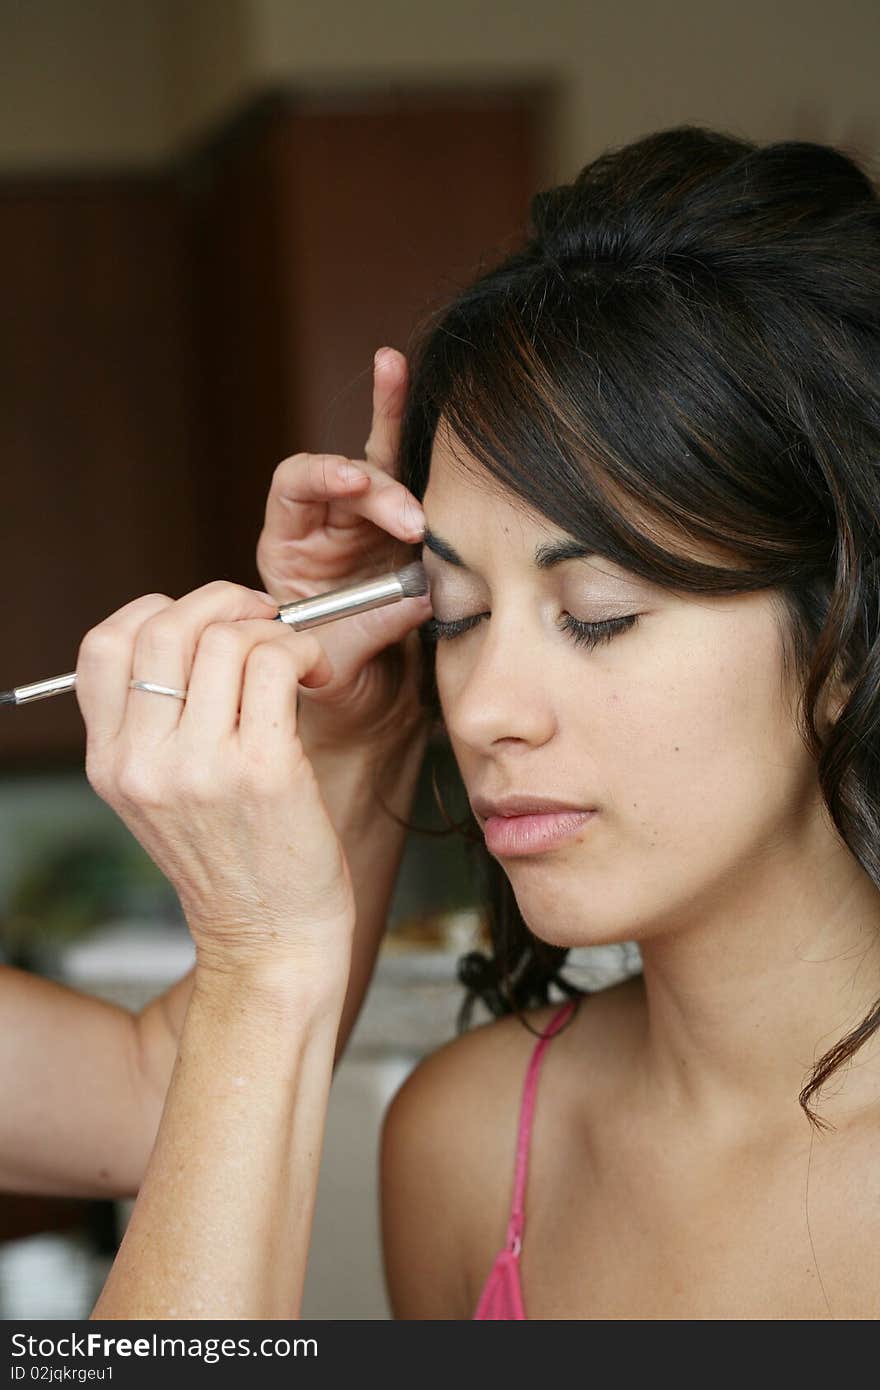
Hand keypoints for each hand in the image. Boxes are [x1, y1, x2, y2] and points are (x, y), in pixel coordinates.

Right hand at [75, 581, 354, 981]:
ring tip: (296, 658)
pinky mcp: (262, 769)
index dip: (156, 611)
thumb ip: (158, 725)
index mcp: (112, 764)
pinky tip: (315, 673)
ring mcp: (200, 767)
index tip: (204, 621)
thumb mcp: (164, 797)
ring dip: (274, 630)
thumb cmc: (234, 863)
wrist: (270, 941)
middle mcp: (144, 763)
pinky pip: (276, 663)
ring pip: (226, 638)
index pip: (103, 647)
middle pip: (165, 627)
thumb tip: (200, 633)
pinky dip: (304, 650)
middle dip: (224, 600)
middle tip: (263, 617)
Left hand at [256, 347, 433, 751]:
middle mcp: (322, 525)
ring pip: (378, 462)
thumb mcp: (341, 667)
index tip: (357, 487)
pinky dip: (406, 423)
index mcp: (287, 549)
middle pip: (342, 476)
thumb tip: (421, 595)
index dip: (323, 479)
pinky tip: (392, 365)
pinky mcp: (404, 527)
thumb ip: (372, 630)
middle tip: (414, 525)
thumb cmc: (336, 685)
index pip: (293, 491)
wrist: (364, 705)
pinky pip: (408, 469)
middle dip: (380, 492)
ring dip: (393, 433)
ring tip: (396, 376)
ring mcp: (364, 522)